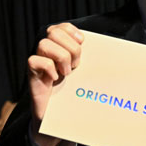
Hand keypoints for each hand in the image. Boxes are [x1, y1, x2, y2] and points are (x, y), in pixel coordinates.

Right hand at [27, 23, 83, 145]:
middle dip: (70, 47)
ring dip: (60, 57)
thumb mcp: (84, 74)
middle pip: (53, 31)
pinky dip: (48, 68)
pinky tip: (54, 79)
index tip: (82, 42)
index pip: (62, 27)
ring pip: (44, 43)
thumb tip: (114, 52)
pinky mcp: (32, 74)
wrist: (60, 119)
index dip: (71, 30)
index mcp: (61, 48)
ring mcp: (39, 62)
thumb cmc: (74, 94)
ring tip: (67, 73)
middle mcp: (47, 52)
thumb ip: (90, 61)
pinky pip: (34, 60)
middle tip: (76, 65)